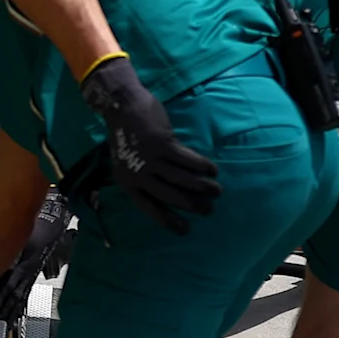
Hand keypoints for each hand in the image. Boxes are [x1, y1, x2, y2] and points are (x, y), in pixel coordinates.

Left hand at [78, 55, 220, 229]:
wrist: (121, 107)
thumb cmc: (127, 136)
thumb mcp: (127, 163)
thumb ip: (143, 179)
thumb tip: (167, 196)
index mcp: (128, 183)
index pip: (150, 208)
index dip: (169, 221)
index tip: (186, 230)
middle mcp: (138, 174)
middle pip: (170, 197)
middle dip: (193, 206)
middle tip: (209, 210)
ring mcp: (150, 159)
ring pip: (182, 179)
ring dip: (203, 187)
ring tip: (217, 191)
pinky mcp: (162, 144)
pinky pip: (188, 160)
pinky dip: (203, 166)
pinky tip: (213, 170)